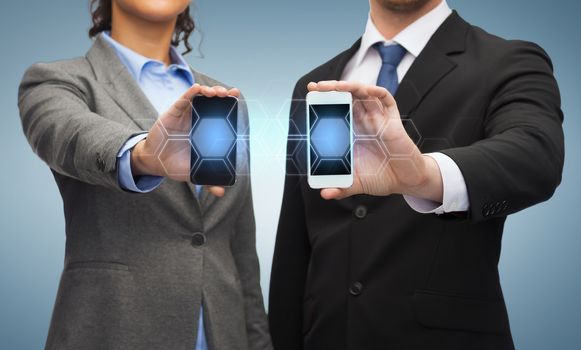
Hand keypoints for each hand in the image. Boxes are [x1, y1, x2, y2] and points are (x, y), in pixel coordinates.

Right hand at [131, 84, 239, 196]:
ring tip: (216, 93)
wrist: (157, 162)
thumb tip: (221, 192)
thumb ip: (209, 180)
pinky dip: (191, 92)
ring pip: (199, 96)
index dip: (229, 104)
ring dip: (209, 91)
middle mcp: (198, 118)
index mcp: (207, 129)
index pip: (220, 113)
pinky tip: (197, 89)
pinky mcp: (174, 112)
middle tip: (228, 94)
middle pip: (212, 101)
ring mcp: (186, 114)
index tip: (237, 96)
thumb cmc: (178, 163)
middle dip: (222, 94)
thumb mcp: (195, 172)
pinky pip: (184, 99)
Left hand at [307, 80, 442, 201]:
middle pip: (347, 98)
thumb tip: (324, 193)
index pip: (336, 110)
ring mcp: (378, 119)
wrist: (406, 181)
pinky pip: (386, 100)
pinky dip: (376, 92)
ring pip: (363, 94)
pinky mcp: (393, 121)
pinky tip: (365, 90)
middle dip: (331, 90)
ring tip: (335, 86)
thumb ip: (341, 187)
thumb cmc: (382, 177)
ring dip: (350, 87)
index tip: (310, 95)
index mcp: (352, 132)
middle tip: (316, 88)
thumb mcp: (357, 183)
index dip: (324, 102)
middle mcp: (363, 122)